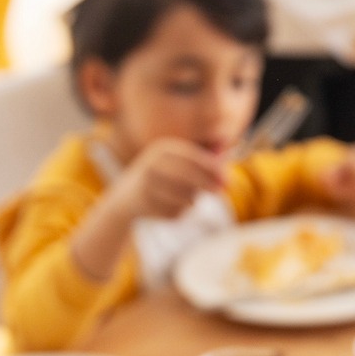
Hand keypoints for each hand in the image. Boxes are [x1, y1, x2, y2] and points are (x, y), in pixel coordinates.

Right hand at [111, 138, 229, 220]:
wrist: (126, 196)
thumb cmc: (164, 176)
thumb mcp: (181, 162)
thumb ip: (205, 156)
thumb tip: (228, 142)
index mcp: (164, 149)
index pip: (192, 157)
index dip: (212, 168)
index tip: (227, 178)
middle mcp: (152, 163)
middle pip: (187, 175)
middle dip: (206, 184)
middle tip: (220, 191)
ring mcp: (146, 184)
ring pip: (182, 196)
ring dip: (191, 200)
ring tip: (189, 199)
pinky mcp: (145, 203)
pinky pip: (173, 211)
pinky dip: (179, 212)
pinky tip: (170, 207)